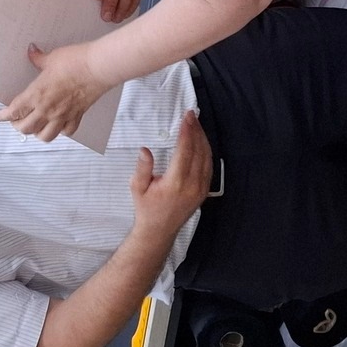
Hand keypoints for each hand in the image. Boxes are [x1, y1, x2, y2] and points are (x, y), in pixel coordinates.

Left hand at [0, 42, 110, 141]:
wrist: (98, 67)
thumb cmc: (75, 61)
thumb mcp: (52, 57)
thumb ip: (39, 59)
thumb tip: (32, 51)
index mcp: (37, 94)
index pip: (14, 111)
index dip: (3, 116)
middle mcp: (47, 109)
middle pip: (26, 128)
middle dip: (18, 126)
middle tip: (16, 120)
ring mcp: (63, 115)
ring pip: (45, 136)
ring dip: (37, 133)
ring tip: (36, 126)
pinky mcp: (78, 116)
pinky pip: (67, 132)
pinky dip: (61, 131)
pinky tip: (59, 125)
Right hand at [131, 111, 211, 235]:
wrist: (159, 231)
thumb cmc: (146, 208)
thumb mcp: (137, 188)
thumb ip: (142, 168)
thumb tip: (145, 150)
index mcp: (175, 183)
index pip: (185, 150)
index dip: (187, 132)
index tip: (187, 117)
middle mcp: (191, 185)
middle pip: (199, 151)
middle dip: (196, 130)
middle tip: (192, 115)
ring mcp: (200, 189)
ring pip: (207, 158)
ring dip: (203, 139)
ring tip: (197, 124)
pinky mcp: (203, 192)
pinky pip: (209, 167)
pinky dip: (206, 151)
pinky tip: (201, 142)